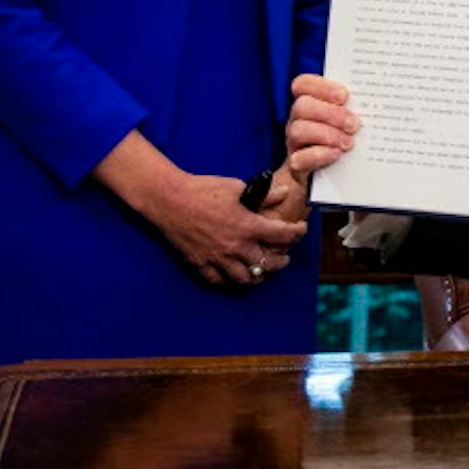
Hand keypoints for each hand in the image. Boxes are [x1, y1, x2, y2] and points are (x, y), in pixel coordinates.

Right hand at [94, 130, 306, 285]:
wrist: (169, 199)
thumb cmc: (202, 190)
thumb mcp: (237, 187)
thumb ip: (264, 195)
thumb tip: (284, 192)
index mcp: (247, 226)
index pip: (283, 236)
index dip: (297, 233)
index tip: (300, 229)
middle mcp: (235, 247)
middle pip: (267, 265)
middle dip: (280, 261)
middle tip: (284, 256)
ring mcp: (217, 259)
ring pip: (244, 279)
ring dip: (257, 275)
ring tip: (261, 269)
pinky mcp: (200, 264)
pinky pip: (219, 281)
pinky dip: (229, 280)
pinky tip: (233, 273)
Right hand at [286, 73, 359, 177]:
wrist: (324, 177)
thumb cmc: (341, 138)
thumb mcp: (346, 120)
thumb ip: (354, 108)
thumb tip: (380, 101)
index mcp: (309, 103)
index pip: (302, 85)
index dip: (321, 87)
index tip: (344, 95)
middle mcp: (298, 120)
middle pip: (302, 106)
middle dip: (331, 113)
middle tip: (355, 125)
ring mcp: (294, 143)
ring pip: (299, 130)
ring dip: (327, 135)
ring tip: (349, 142)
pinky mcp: (297, 165)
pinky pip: (299, 158)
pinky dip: (319, 155)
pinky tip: (337, 154)